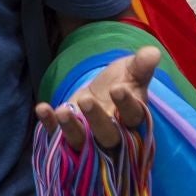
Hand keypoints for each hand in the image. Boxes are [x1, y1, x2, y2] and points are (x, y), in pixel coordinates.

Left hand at [35, 46, 157, 150]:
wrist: (99, 94)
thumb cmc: (120, 83)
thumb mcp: (130, 70)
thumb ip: (141, 64)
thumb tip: (153, 52)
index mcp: (132, 118)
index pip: (133, 115)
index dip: (126, 104)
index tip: (118, 88)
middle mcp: (113, 135)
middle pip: (108, 136)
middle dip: (97, 119)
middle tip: (86, 100)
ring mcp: (89, 141)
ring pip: (82, 143)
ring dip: (70, 128)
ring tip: (62, 110)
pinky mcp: (67, 139)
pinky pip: (56, 138)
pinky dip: (48, 125)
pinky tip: (42, 108)